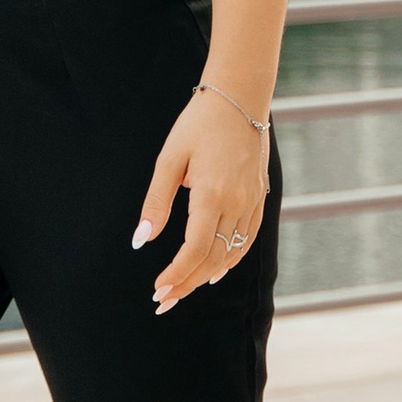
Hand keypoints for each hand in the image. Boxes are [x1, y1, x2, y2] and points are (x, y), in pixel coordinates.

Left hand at [132, 90, 268, 311]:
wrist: (240, 100)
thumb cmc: (197, 125)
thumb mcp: (169, 159)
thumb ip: (156, 203)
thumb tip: (141, 242)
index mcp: (212, 193)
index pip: (195, 249)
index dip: (177, 274)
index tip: (157, 290)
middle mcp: (237, 203)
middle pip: (213, 258)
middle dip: (187, 284)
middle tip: (162, 302)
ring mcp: (253, 202)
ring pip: (232, 253)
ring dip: (207, 276)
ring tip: (182, 290)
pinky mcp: (260, 199)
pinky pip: (247, 239)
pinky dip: (231, 259)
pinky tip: (215, 271)